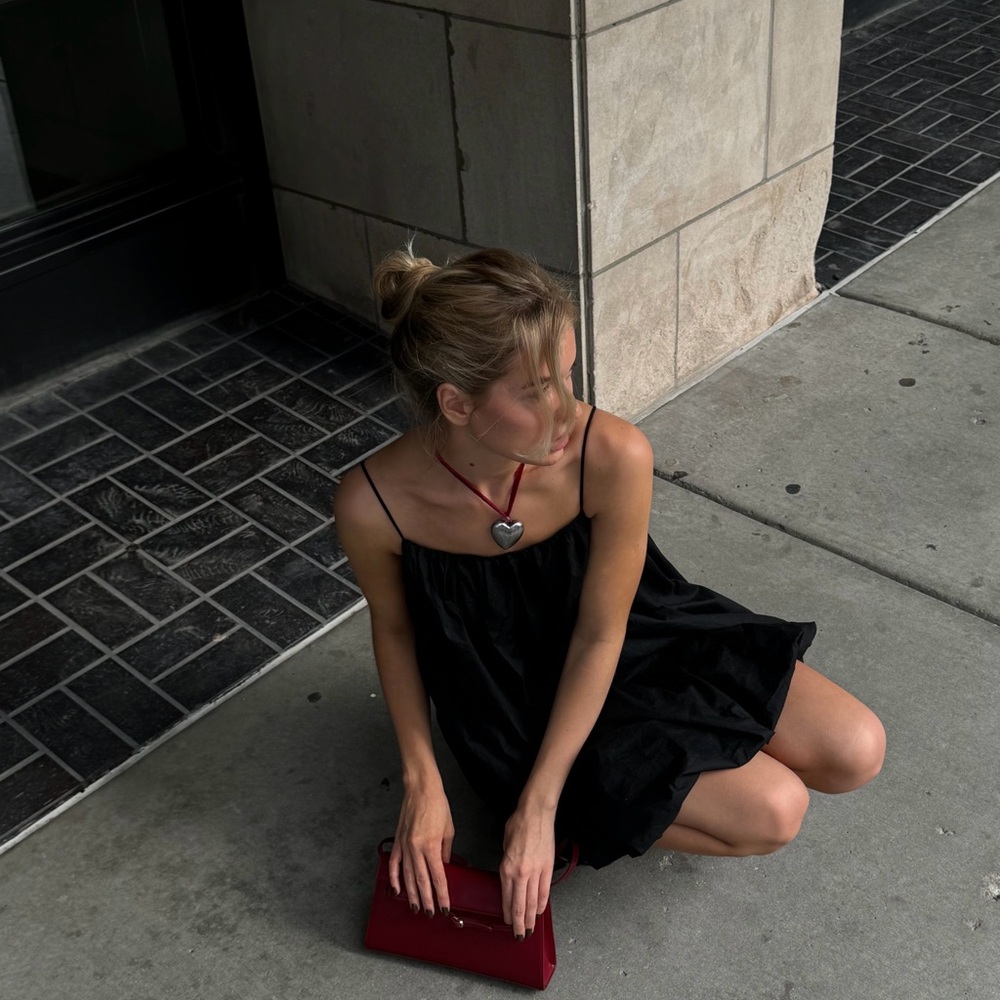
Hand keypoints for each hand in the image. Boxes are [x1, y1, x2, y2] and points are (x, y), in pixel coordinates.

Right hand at [390, 781, 453, 916]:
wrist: (421, 788)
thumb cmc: (438, 805)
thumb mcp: (449, 830)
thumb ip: (446, 851)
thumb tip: (444, 867)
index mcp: (431, 846)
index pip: (438, 878)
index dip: (441, 896)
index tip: (445, 908)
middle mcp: (416, 849)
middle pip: (422, 881)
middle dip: (426, 900)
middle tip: (430, 914)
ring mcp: (405, 846)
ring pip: (407, 876)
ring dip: (411, 894)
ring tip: (415, 908)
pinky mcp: (398, 841)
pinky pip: (394, 864)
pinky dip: (394, 878)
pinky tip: (397, 890)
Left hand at [500, 805, 555, 939]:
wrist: (535, 814)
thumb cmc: (518, 825)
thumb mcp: (505, 846)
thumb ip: (507, 865)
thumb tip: (510, 880)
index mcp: (506, 868)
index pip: (507, 898)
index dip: (508, 914)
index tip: (508, 923)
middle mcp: (520, 873)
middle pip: (520, 905)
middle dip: (520, 923)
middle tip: (520, 936)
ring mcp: (535, 872)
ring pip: (533, 902)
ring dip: (531, 918)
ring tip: (530, 929)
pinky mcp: (547, 868)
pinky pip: (545, 891)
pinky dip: (543, 904)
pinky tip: (541, 912)